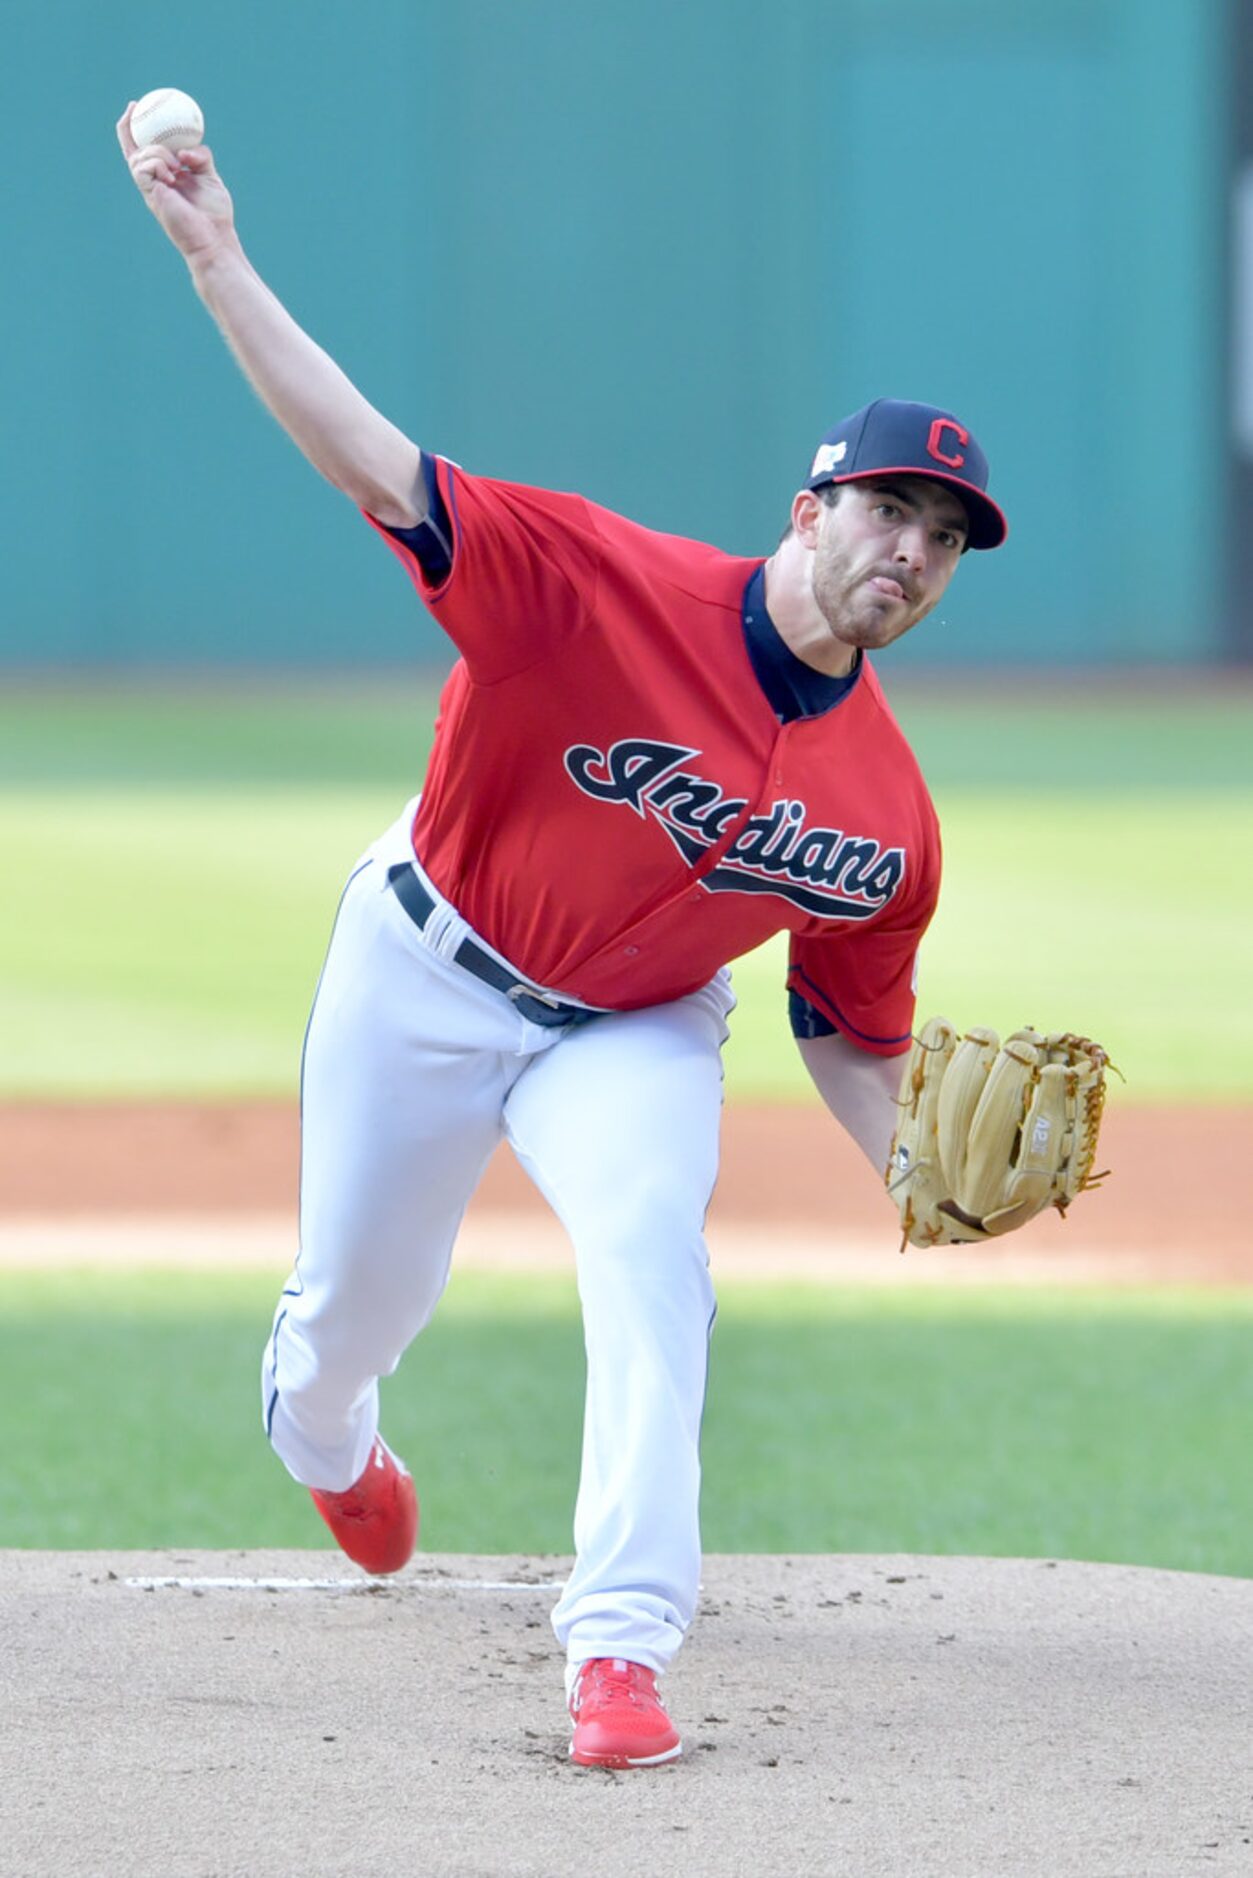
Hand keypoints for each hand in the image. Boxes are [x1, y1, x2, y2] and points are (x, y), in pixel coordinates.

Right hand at [116, 101, 235, 263]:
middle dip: (127, 126)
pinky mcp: (148, 192)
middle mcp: (154, 181)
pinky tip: (173, 176)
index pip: (148, 150)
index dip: (140, 129)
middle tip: (133, 106)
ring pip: (142, 153)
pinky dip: (159, 163)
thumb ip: (200, 156)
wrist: (213, 237)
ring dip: (161, 152)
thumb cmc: (214, 214)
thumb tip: (185, 151)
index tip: (139, 107)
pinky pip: (144, 165)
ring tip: (179, 168)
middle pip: (132, 149)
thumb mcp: (210, 177)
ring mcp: (150, 187)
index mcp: (167, 176)